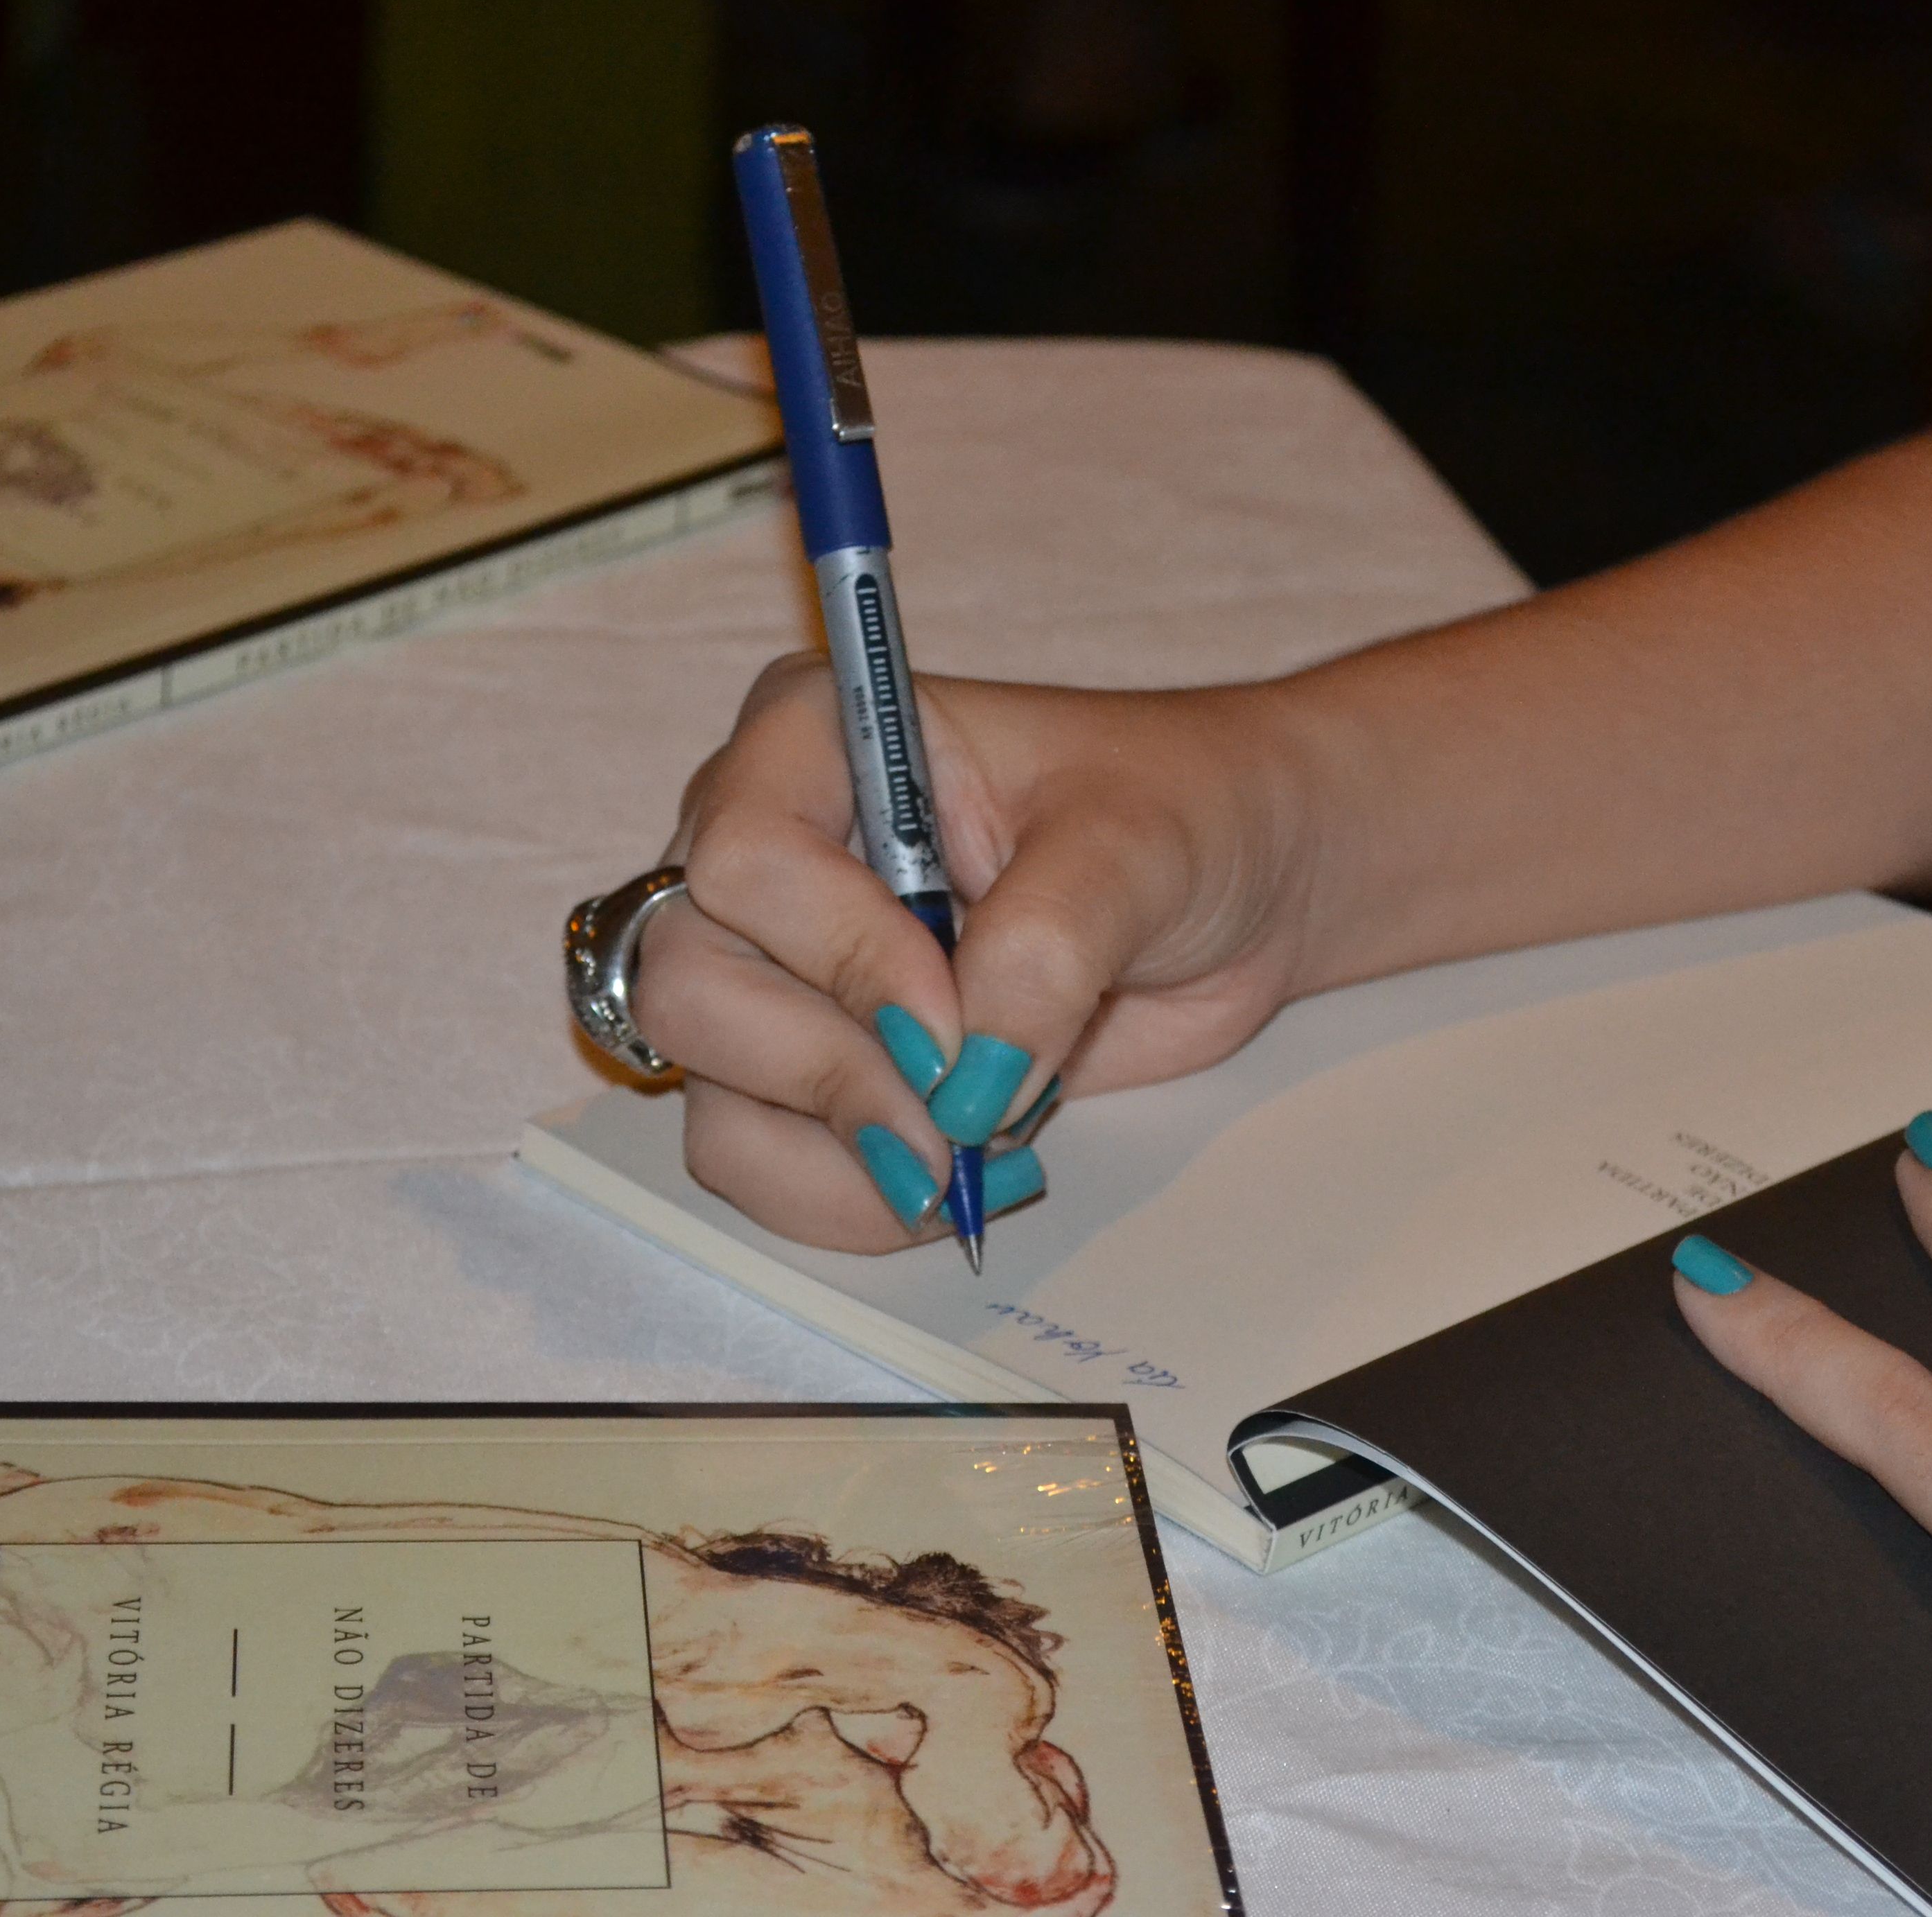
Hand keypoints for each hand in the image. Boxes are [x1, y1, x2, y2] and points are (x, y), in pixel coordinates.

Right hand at [632, 656, 1321, 1249]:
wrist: (1240, 889)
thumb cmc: (1182, 815)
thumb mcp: (1136, 850)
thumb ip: (1046, 949)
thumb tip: (965, 1085)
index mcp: (817, 738)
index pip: (744, 857)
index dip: (841, 957)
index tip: (955, 1020)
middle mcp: (768, 847)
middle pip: (691, 984)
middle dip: (827, 1073)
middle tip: (961, 1114)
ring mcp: (777, 962)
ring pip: (708, 1084)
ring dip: (835, 1152)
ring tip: (971, 1159)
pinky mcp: (811, 1061)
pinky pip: (755, 1153)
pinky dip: (846, 1193)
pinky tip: (960, 1174)